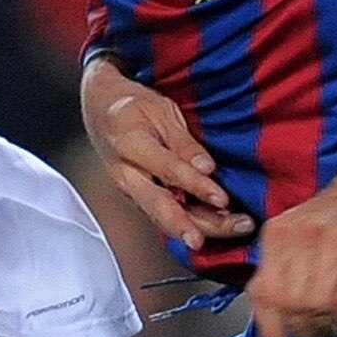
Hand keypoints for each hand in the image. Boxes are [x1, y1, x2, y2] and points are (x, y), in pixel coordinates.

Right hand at [82, 58, 253, 252]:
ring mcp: (130, 191)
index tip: (223, 198)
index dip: (196, 185)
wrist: (100, 112)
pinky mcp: (137, 200)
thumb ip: (183, 142)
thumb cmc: (132, 107)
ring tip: (236, 228)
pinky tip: (218, 226)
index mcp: (129, 145)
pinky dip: (192, 224)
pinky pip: (164, 217)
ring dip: (202, 227)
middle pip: (161, 206)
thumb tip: (206, 167)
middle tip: (232, 228)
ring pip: (164, 218)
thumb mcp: (161, 111)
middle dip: (197, 223)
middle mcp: (126, 175)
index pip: (167, 169)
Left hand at [244, 160, 336, 336]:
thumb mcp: (292, 233)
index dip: (268, 329)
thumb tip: (270, 320)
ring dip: (325, 325)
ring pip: (318, 305)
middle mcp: (300, 240)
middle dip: (302, 330)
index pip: (263, 292)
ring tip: (332, 326)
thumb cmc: (331, 217)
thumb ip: (277, 269)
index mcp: (276, 236)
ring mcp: (332, 246)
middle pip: (290, 305)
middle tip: (313, 336)